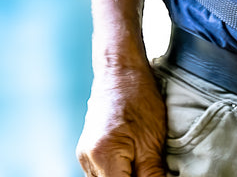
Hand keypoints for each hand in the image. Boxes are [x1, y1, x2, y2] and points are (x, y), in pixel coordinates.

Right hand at [76, 62, 165, 176]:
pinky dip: (117, 172)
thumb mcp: (152, 142)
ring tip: (142, 163)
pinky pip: (101, 173)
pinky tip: (131, 162)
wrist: (120, 71)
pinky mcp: (86, 152)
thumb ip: (152, 176)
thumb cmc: (139, 98)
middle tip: (149, 168)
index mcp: (103, 155)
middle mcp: (88, 158)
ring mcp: (84, 156)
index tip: (152, 175)